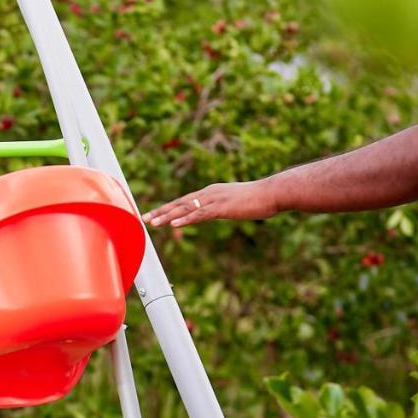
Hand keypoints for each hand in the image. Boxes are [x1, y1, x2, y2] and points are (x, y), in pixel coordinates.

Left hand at [143, 180, 277, 227]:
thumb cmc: (257, 199)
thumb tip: (212, 213)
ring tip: (153, 222)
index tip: (154, 213)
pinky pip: (200, 214)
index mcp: (210, 192)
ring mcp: (215, 199)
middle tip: (144, 218)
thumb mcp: (233, 203)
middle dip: (161, 211)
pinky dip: (185, 219)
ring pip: (186, 208)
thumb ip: (220, 208)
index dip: (168, 208)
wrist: (273, 192)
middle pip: (180, 203)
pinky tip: (174, 224)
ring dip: (168, 216)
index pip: (185, 201)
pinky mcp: (222, 207)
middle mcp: (209, 193)